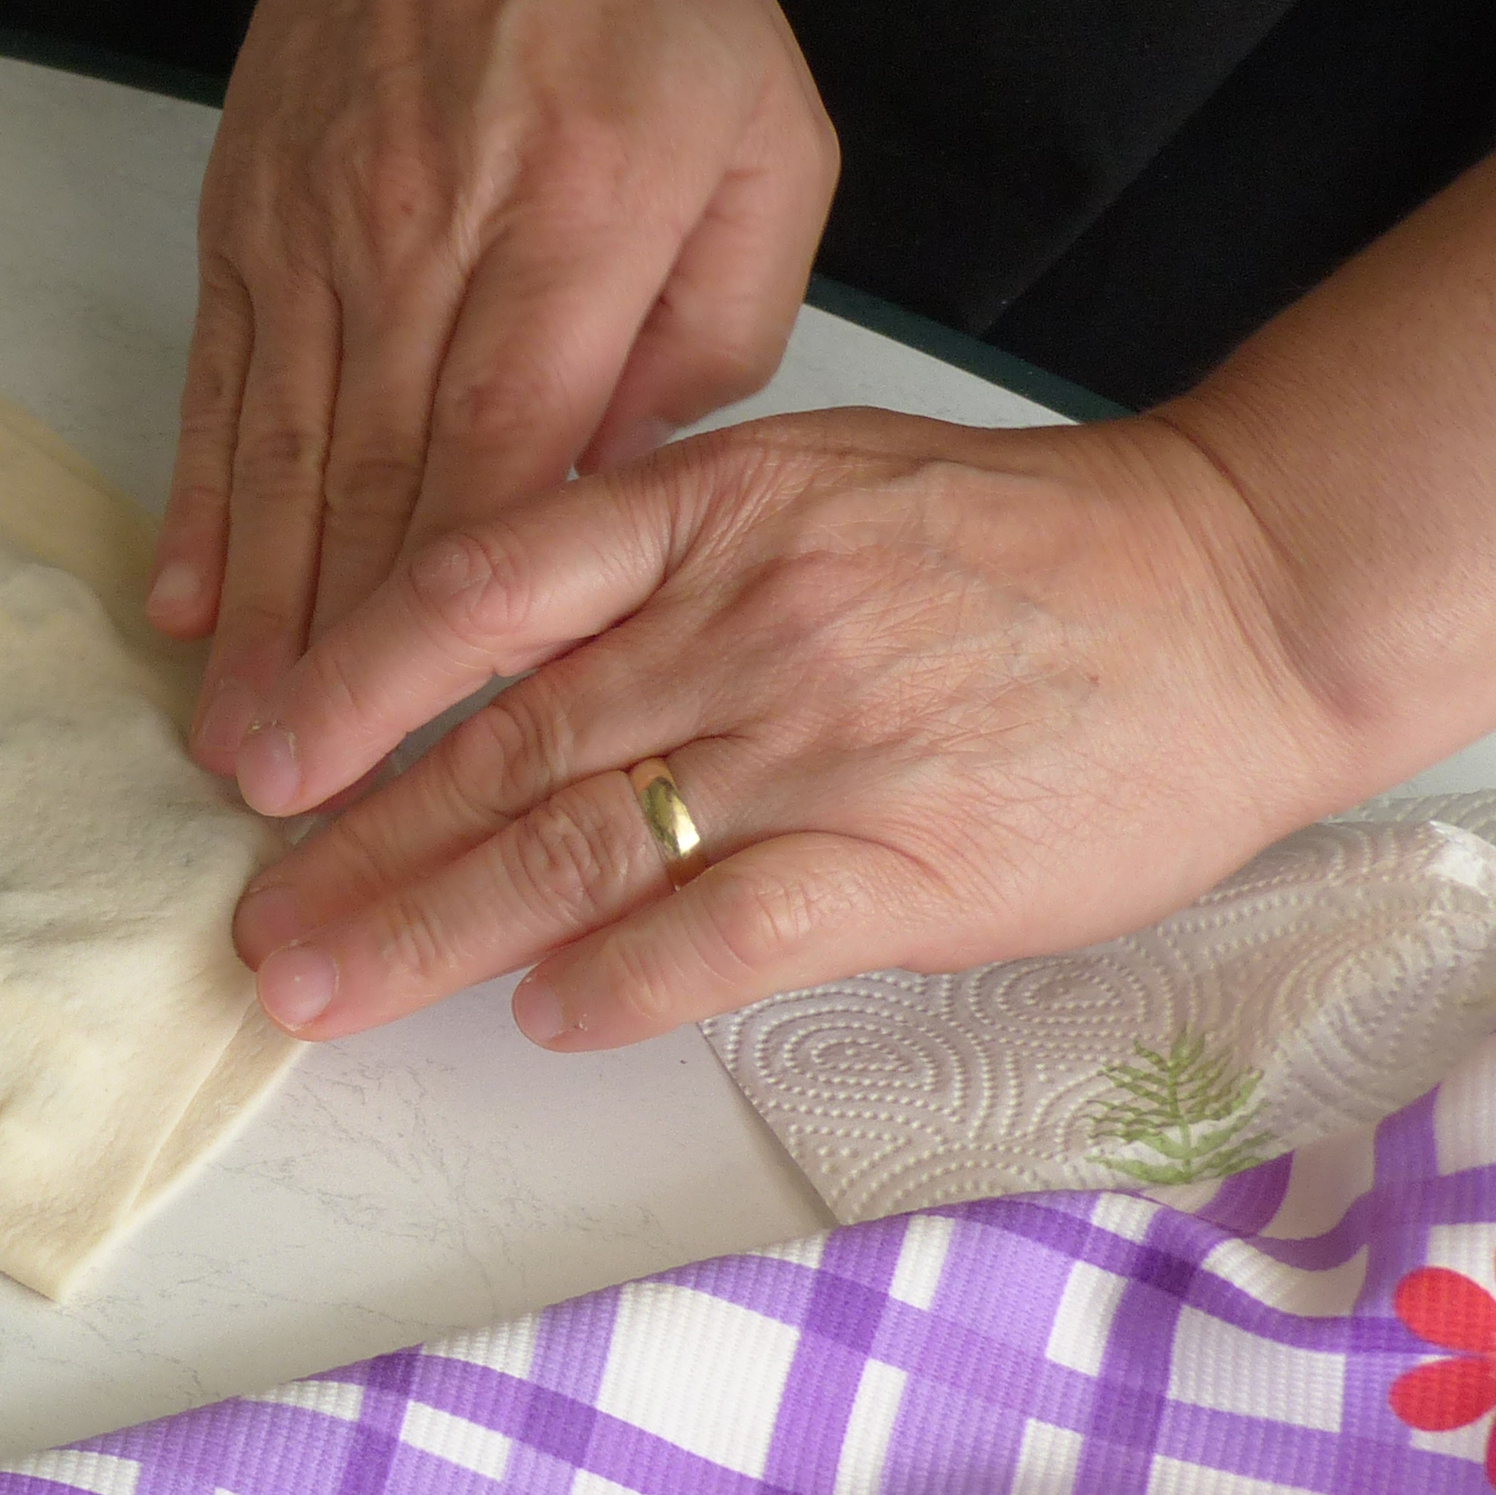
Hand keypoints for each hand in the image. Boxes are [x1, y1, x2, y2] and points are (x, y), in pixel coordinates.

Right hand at [146, 0, 835, 773]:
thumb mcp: (764, 135)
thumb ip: (723, 321)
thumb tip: (639, 483)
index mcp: (577, 235)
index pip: (509, 461)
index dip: (462, 620)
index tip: (435, 745)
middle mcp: (430, 252)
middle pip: (377, 493)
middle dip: (338, 667)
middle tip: (302, 812)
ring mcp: (324, 250)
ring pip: (286, 461)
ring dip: (261, 620)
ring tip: (237, 753)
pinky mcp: (253, 238)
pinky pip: (222, 393)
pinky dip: (201, 507)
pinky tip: (184, 609)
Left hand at [217, 408, 1369, 1048]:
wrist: (1242, 591)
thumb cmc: (1021, 543)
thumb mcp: (814, 480)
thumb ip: (659, 549)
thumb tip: (500, 638)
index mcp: (711, 509)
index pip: (482, 588)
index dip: (352, 679)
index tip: (259, 763)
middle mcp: (746, 619)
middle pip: (505, 745)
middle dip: (358, 849)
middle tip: (252, 934)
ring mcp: (825, 740)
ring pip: (585, 842)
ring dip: (437, 928)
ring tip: (326, 991)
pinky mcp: (912, 858)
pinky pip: (735, 926)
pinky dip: (629, 977)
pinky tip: (544, 1014)